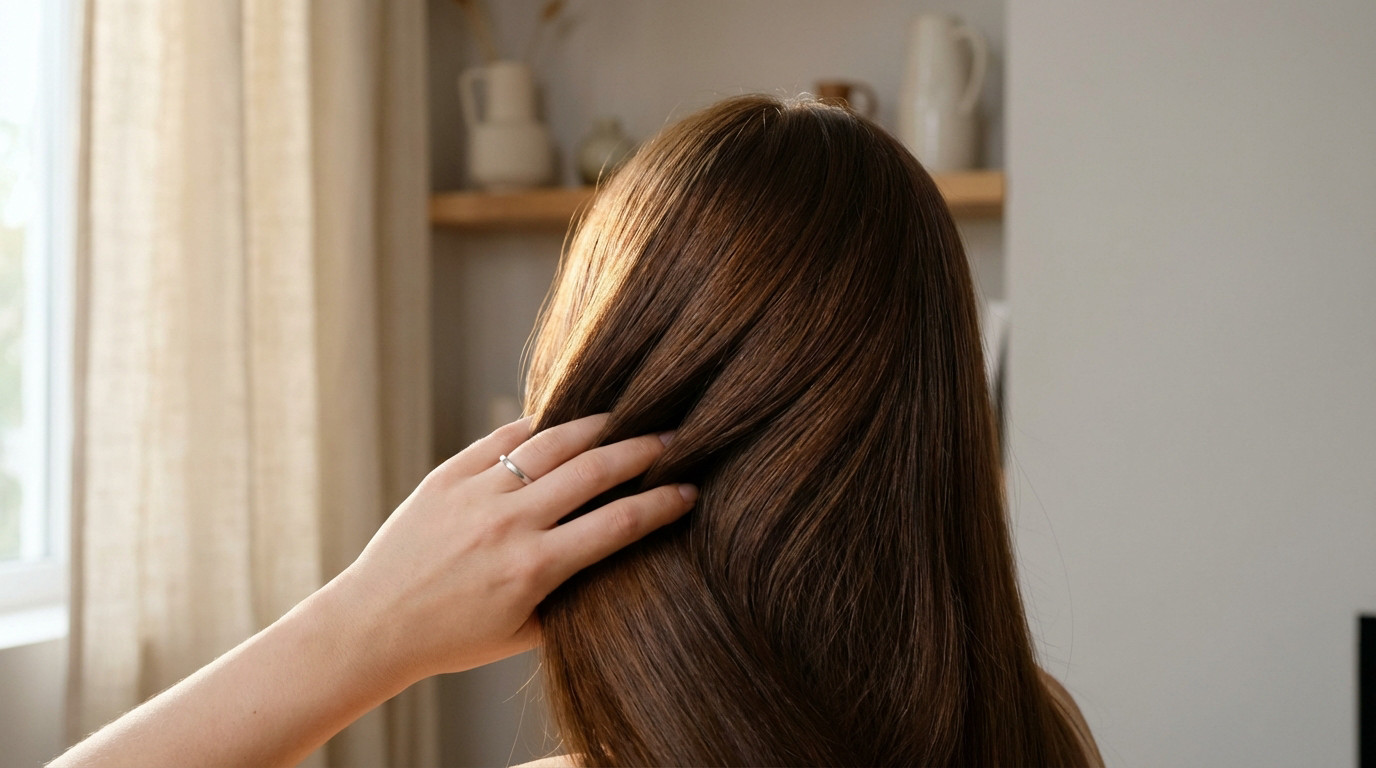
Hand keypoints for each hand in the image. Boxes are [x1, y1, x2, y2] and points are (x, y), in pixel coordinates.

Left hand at [323, 413, 696, 682]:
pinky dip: (540, 425)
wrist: (374, 624)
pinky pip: (504, 437)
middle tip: (674, 439)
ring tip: (626, 418)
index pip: (619, 523)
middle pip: (595, 470)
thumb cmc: (453, 638)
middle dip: (643, 451)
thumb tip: (620, 561)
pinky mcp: (447, 475)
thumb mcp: (524, 633)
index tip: (691, 491)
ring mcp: (476, 493)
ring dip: (597, 426)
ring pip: (552, 443)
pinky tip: (565, 421)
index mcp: (536, 568)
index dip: (664, 503)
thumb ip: (573, 598)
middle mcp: (510, 524)